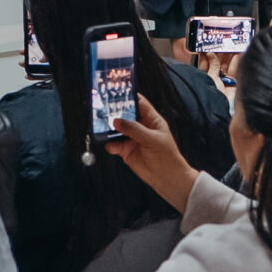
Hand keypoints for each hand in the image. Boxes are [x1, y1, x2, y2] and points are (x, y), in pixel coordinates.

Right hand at [104, 94, 200, 211]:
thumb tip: (117, 121)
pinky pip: (113, 144)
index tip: (117, 92)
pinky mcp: (126, 150)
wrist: (166, 178)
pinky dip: (110, 144)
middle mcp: (140, 127)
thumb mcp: (152, 139)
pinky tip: (111, 145)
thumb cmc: (167, 157)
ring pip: (116, 129)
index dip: (129, 97)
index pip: (139, 103)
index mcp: (151, 120)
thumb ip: (134, 129)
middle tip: (105, 110)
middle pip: (125, 115)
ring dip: (110, 129)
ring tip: (104, 127)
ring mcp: (132, 139)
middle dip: (115, 113)